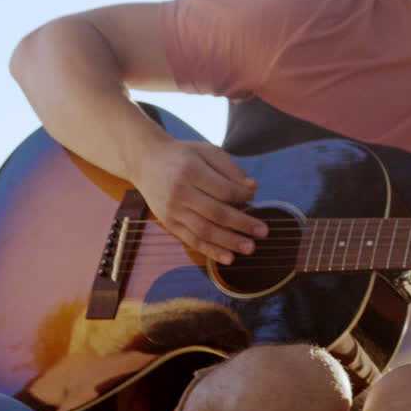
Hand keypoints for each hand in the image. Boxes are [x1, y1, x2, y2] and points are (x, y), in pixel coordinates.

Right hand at [131, 138, 268, 264]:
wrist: (146, 161)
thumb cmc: (183, 155)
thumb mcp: (207, 151)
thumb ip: (231, 168)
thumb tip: (253, 188)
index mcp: (190, 171)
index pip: (223, 189)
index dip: (242, 195)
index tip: (254, 196)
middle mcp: (179, 192)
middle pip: (216, 213)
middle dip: (242, 224)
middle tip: (264, 232)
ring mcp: (172, 210)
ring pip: (204, 231)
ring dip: (229, 242)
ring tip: (250, 248)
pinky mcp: (168, 223)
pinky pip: (191, 240)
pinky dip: (211, 251)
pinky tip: (229, 258)